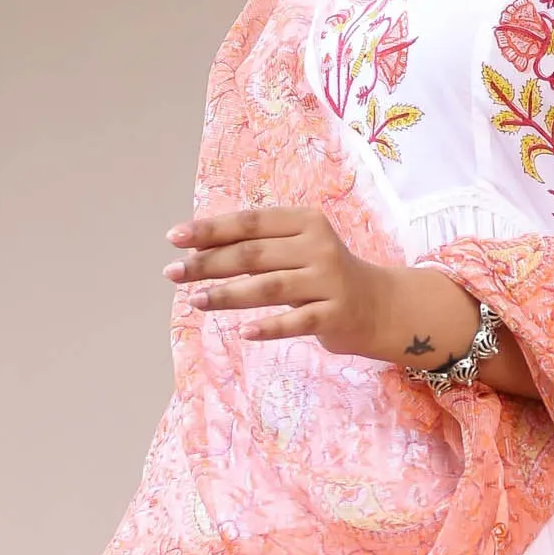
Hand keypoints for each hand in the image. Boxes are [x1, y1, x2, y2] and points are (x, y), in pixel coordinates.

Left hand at [168, 207, 483, 370]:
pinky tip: (242, 332)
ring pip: (268, 287)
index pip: (249, 223)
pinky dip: (268, 327)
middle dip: (208, 263)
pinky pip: (295, 322)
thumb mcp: (297, 250)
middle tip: (173, 273)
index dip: (210, 229)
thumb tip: (197, 250)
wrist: (380, 306)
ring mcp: (328, 281)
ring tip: (196, 301)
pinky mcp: (335, 315)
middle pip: (253, 254)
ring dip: (227, 295)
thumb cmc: (325, 276)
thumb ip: (259, 247)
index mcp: (304, 222)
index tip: (175, 238)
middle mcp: (317, 247)